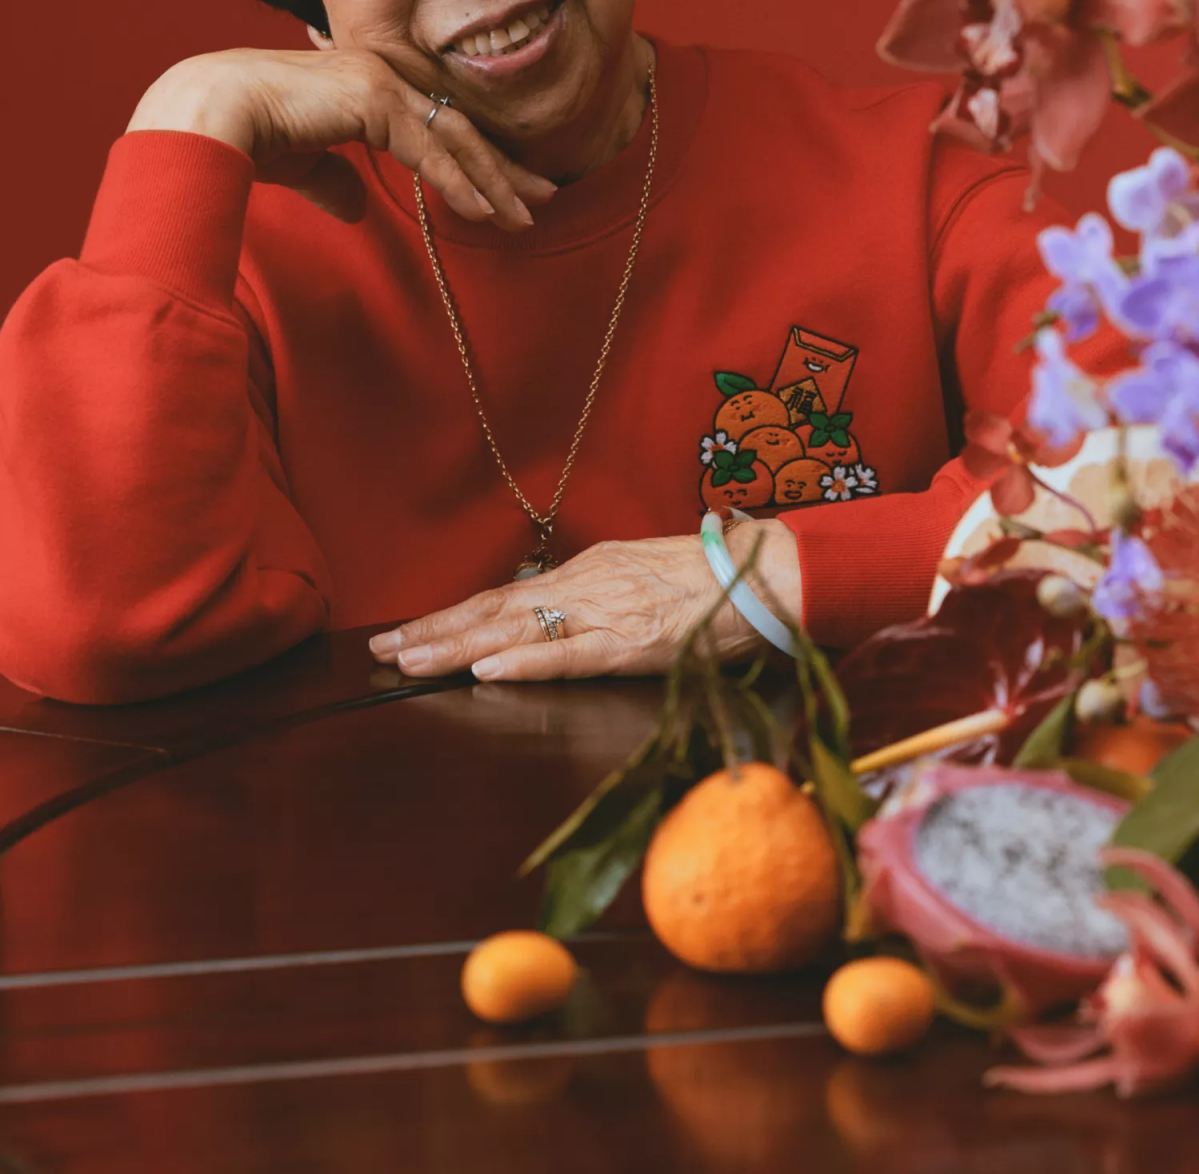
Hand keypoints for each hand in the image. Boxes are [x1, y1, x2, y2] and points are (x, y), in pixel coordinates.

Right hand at [127, 46, 555, 230]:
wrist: (207, 115)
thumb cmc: (243, 136)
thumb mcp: (301, 163)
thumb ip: (333, 179)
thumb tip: (356, 207)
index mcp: (366, 84)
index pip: (435, 125)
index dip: (474, 159)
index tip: (507, 190)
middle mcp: (381, 75)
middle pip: (458, 128)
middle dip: (503, 167)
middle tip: (544, 198)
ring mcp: (380, 82)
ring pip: (453, 138)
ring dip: (494, 180)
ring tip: (527, 215)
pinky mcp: (374, 101)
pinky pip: (429, 151)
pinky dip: (460, 182)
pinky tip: (486, 211)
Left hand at [368, 520, 801, 680]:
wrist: (772, 573)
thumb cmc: (717, 579)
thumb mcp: (645, 576)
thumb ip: (601, 593)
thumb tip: (559, 613)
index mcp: (590, 571)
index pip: (506, 596)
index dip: (453, 616)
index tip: (408, 633)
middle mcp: (587, 585)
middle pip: (496, 610)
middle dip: (435, 632)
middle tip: (382, 650)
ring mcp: (608, 612)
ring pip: (518, 630)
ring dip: (459, 648)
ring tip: (410, 662)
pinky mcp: (635, 642)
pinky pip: (570, 654)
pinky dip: (526, 662)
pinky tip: (488, 671)